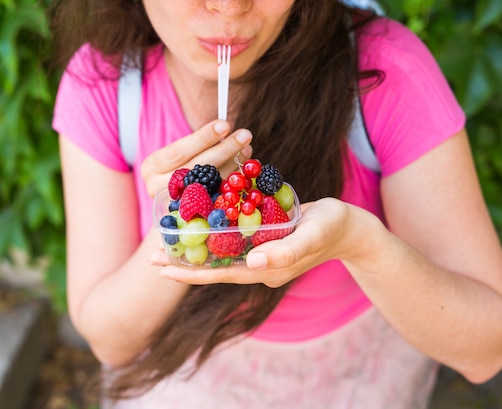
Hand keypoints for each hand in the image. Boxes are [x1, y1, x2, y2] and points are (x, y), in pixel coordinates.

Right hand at [140, 120, 253, 197]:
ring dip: (232, 164)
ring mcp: (174, 206)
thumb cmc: (180, 168)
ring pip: (209, 184)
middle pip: (195, 168)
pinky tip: (244, 170)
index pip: (178, 151)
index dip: (203, 138)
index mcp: (151, 167)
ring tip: (247, 149)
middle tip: (244, 135)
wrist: (174, 202)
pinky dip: (232, 182)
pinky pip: (216, 198)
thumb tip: (226, 127)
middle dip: (224, 149)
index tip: (225, 124)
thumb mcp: (181, 155)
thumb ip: (199, 144)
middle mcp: (158, 188)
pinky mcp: (192, 217)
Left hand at [151, 198, 375, 286]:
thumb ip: (285, 252)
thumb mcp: (312, 236)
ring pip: (221, 255)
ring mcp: (260, 255)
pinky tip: (197, 226)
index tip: (163, 269)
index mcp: (266, 270)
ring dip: (195, 250)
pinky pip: (233, 242)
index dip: (192, 273)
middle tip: (152, 256)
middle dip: (184, 263)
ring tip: (167, 242)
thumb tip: (252, 263)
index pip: (221, 274)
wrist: (349, 229)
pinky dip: (212, 237)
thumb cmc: (332, 229)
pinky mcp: (263, 241)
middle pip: (215, 268)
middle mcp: (258, 266)